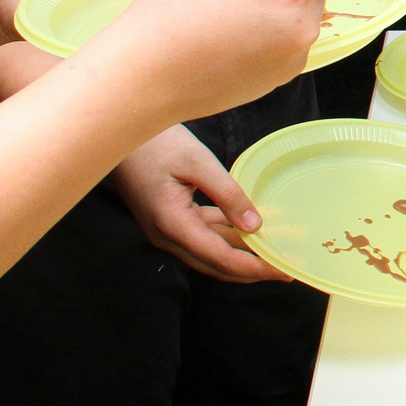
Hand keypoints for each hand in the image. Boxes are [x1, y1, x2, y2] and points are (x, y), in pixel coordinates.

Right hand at [82, 0, 335, 122]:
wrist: (147, 71)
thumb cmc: (174, 2)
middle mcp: (304, 27)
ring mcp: (292, 59)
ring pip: (300, 17)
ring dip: (278, 3)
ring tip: (231, 4)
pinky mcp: (277, 81)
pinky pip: (286, 45)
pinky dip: (268, 33)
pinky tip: (228, 32)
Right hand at [110, 124, 284, 282]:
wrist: (118, 134)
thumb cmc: (156, 142)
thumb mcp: (198, 163)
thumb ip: (227, 194)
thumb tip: (255, 225)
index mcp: (173, 225)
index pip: (222, 259)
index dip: (256, 268)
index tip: (285, 270)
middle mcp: (166, 236)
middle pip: (216, 265)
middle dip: (253, 270)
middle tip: (287, 268)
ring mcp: (165, 231)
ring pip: (209, 254)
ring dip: (241, 255)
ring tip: (273, 251)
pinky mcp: (167, 220)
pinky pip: (201, 237)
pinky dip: (226, 238)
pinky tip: (248, 232)